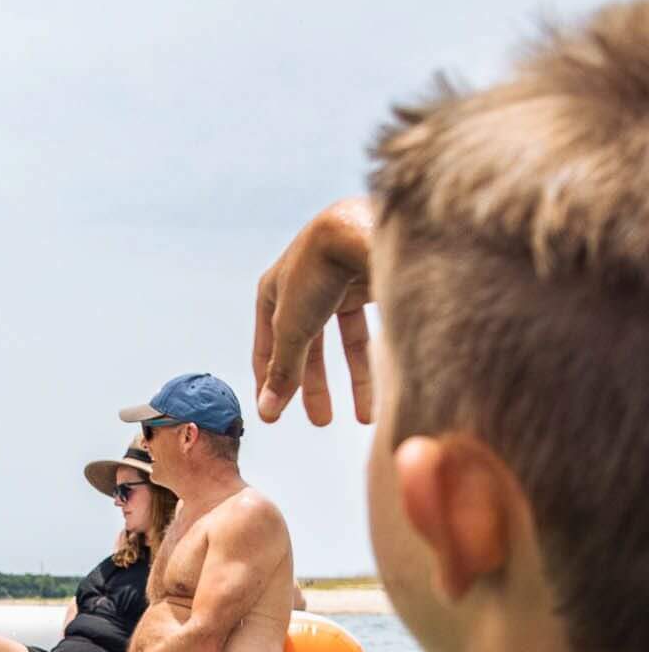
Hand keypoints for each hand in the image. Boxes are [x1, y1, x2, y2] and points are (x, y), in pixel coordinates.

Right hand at [253, 197, 375, 424]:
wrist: (365, 231)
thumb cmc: (317, 272)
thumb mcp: (293, 328)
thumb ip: (283, 371)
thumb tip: (265, 413)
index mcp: (272, 292)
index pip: (267, 347)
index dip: (270, 381)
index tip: (275, 415)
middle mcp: (304, 289)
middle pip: (308, 347)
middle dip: (315, 386)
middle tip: (322, 421)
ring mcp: (339, 285)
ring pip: (346, 342)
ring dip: (354, 380)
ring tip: (363, 417)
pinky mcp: (373, 285)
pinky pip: (373, 332)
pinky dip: (377, 360)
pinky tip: (385, 384)